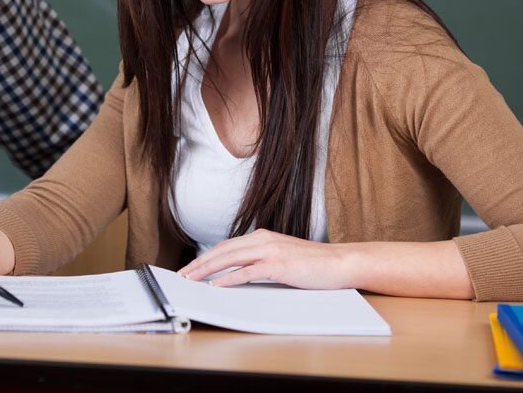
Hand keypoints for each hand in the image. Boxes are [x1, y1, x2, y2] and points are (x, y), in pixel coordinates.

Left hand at [178, 229, 354, 289]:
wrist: (340, 263)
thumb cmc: (313, 264)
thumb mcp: (283, 257)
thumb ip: (262, 260)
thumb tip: (240, 273)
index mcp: (262, 237)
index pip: (226, 246)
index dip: (206, 257)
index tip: (191, 268)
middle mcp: (263, 240)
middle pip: (222, 251)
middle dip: (199, 263)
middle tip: (182, 275)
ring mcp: (270, 251)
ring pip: (229, 259)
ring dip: (207, 270)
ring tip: (191, 280)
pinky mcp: (278, 265)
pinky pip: (247, 273)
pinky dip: (228, 279)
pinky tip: (216, 286)